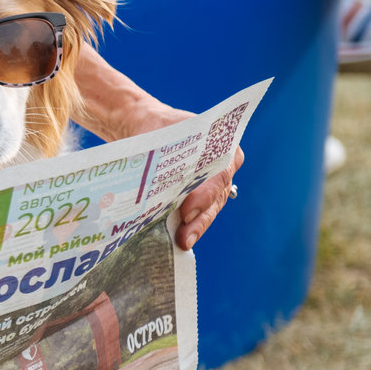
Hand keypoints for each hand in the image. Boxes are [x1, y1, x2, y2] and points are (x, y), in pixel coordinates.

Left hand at [113, 100, 243, 251]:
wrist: (147, 127)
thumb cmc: (157, 128)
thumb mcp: (163, 133)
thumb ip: (170, 154)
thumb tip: (164, 185)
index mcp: (223, 146)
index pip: (218, 174)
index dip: (204, 195)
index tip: (187, 210)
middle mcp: (224, 166)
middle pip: (216, 197)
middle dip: (200, 219)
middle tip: (185, 237)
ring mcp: (213, 182)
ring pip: (209, 209)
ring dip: (196, 227)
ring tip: (183, 242)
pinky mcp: (198, 195)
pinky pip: (199, 213)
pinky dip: (189, 226)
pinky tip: (178, 239)